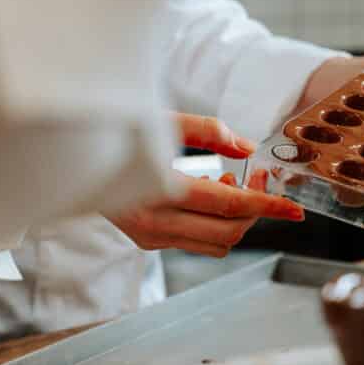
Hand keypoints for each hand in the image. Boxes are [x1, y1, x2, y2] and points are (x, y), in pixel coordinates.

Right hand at [108, 114, 303, 257]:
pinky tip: (208, 195)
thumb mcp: (160, 121)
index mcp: (157, 188)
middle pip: (229, 231)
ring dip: (236, 218)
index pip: (227, 204)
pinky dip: (214, 224)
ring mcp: (149, 236)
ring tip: (230, 183)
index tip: (293, 207)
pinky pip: (196, 243)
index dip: (266, 205)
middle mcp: (153, 221)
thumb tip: (246, 149)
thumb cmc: (114, 133)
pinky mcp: (146, 242)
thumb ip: (208, 132)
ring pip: (216, 243)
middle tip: (258, 177)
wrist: (69, 159)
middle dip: (255, 208)